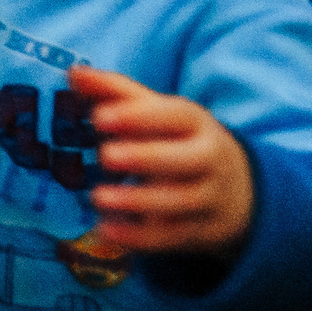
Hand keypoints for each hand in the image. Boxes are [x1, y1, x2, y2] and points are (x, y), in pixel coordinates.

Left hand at [70, 66, 254, 256]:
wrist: (238, 190)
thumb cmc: (179, 141)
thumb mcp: (157, 114)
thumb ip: (116, 93)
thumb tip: (74, 73)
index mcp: (195, 124)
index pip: (174, 116)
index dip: (139, 116)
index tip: (99, 117)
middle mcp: (208, 159)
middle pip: (184, 159)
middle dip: (146, 157)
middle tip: (105, 155)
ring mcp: (209, 197)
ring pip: (180, 201)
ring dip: (138, 201)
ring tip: (98, 197)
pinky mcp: (201, 231)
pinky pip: (173, 237)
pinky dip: (140, 237)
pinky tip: (106, 232)